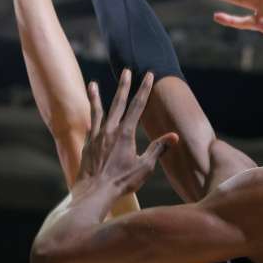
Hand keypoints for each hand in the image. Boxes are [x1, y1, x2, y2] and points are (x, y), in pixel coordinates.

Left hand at [76, 70, 177, 197]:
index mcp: (126, 133)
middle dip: (124, 86)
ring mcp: (97, 136)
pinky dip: (91, 118)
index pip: (138, 106)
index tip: (148, 75)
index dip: (144, 89)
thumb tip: (174, 136)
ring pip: (98, 111)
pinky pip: (90, 126)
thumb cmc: (122, 181)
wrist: (94, 192)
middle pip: (118, 103)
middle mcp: (110, 130)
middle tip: (126, 70)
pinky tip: (90, 115)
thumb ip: (158, 149)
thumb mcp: (145, 167)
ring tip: (92, 84)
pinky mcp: (88, 144)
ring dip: (96, 96)